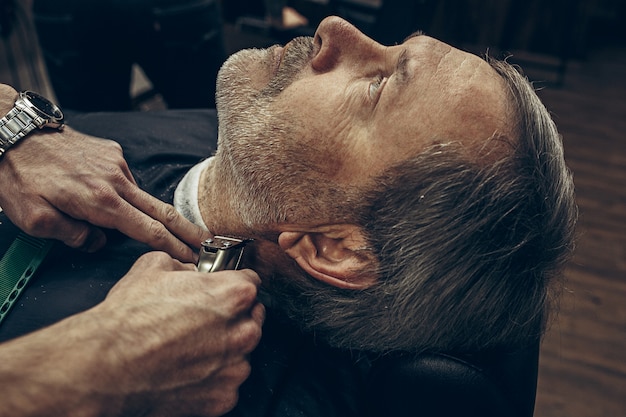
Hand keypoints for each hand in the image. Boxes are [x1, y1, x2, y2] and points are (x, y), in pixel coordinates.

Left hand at [0, 85, 208, 260]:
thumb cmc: (19, 176)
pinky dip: (120, 192)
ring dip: (142, 212)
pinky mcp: (110, 151)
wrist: (12, 130)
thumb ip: (73, 237)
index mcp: (101, 202)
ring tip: (123, 217)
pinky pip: (123, 179)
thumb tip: (97, 241)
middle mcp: (116, 181)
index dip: (173, 247)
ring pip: (138, 196)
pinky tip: (101, 193)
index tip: (192, 257)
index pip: (148, 230)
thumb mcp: (35, 220)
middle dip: (187, 230)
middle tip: (206, 243)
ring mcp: (116, 163)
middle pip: (161, 211)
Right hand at [95, 252, 264, 415]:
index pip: (251, 282)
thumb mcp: (154, 266)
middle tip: (204, 319)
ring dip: (225, 348)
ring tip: (191, 347)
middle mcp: (242, 331)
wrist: (106, 367)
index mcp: (233, 295)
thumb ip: (184, 265)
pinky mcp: (223, 397)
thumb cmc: (129, 320)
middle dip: (233, 316)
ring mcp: (234, 368)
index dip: (234, 282)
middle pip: (251, 318)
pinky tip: (188, 370)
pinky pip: (227, 383)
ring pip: (242, 352)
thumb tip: (189, 272)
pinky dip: (213, 378)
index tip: (224, 288)